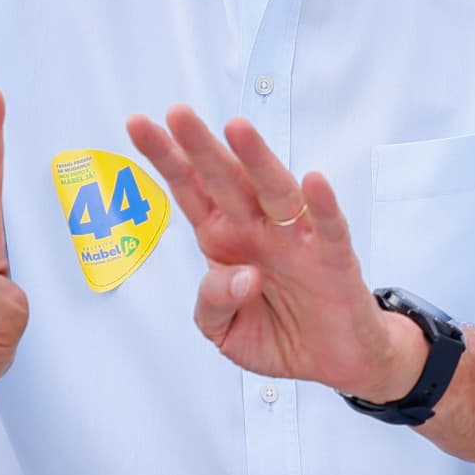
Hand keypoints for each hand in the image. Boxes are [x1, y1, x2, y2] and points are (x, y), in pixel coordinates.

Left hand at [125, 110, 409, 399]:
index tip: (139, 124)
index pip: (190, 190)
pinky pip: (328, 228)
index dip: (166, 158)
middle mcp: (258, 229)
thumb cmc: (277, 334)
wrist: (331, 362)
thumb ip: (213, 304)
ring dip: (256, 159)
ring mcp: (297, 241)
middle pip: (226, 180)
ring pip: (275, 191)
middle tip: (177, 113)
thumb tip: (241, 278)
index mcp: (224, 239)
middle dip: (201, 146)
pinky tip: (313, 180)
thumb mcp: (223, 331)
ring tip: (236, 128)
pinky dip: (322, 205)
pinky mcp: (334, 260)